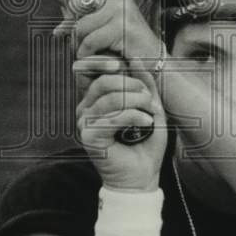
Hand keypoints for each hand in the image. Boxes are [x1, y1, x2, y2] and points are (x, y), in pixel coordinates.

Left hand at [54, 0, 163, 64]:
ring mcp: (120, 7)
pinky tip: (93, 56)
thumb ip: (80, 20)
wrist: (150, 57)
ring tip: (87, 50)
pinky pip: (90, 41)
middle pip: (74, 3)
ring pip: (80, 26)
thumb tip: (58, 30)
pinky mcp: (123, 26)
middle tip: (78, 37)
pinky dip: (86, 53)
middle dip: (71, 25)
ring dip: (79, 43)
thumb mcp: (101, 23)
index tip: (69, 11)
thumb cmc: (123, 40)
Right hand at [74, 57, 167, 190]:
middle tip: (149, 99)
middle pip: (103, 82)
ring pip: (111, 99)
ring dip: (137, 102)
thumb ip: (143, 84)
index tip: (130, 70)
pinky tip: (145, 123)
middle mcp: (84, 109)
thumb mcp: (149, 107)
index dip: (109, 65)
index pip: (96, 73)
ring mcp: (84, 123)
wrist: (141, 177)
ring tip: (151, 112)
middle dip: (131, 85)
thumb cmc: (144, 144)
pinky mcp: (89, 137)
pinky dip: (133, 117)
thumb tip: (135, 58)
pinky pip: (113, 117)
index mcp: (95, 100)